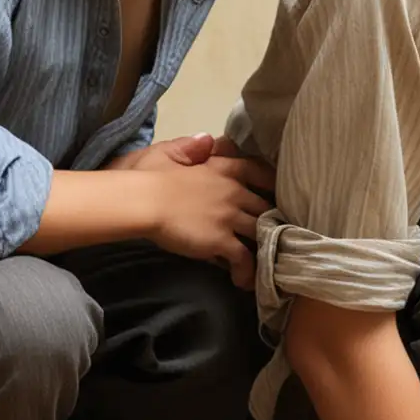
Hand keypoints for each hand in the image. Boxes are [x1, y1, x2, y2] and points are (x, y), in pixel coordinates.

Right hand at [110, 134, 274, 288]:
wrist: (143, 202)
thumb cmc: (149, 177)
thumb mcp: (167, 153)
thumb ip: (189, 147)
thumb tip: (206, 138)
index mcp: (222, 169)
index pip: (257, 171)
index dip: (270, 184)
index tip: (276, 194)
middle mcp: (233, 192)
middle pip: (264, 207)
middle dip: (271, 220)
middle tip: (273, 234)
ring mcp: (230, 217)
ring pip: (259, 234)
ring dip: (263, 248)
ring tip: (263, 263)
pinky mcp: (222, 240)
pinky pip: (243, 258)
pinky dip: (246, 271)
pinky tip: (242, 281)